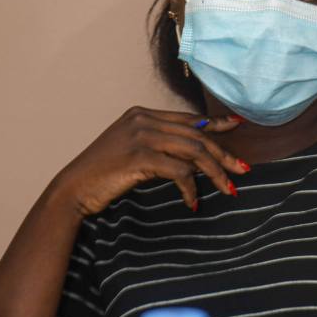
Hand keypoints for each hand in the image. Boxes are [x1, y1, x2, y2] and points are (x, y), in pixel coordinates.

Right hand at [56, 107, 247, 216]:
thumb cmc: (103, 175)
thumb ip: (159, 146)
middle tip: (242, 170)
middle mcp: (143, 120)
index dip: (216, 124)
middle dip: (223, 154)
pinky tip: (193, 202)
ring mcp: (141, 136)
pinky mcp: (139, 157)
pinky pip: (179, 171)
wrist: (73, 188)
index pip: (188, 118)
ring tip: (228, 190)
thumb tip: (196, 157)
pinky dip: (190, 188)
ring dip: (215, 173)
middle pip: (196, 135)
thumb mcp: (133, 152)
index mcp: (142, 115)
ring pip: (194, 151)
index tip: (237, 128)